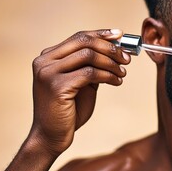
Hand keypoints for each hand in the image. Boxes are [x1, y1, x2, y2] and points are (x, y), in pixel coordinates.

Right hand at [28, 29, 129, 155]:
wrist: (51, 136)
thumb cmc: (68, 109)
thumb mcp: (82, 82)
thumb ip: (92, 65)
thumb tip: (117, 48)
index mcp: (48, 57)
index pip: (79, 36)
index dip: (101, 34)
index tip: (120, 35)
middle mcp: (45, 61)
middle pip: (84, 42)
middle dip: (110, 48)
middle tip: (126, 58)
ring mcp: (48, 73)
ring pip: (89, 55)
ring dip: (111, 63)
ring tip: (122, 73)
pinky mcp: (56, 86)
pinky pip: (90, 73)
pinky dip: (108, 75)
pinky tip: (116, 81)